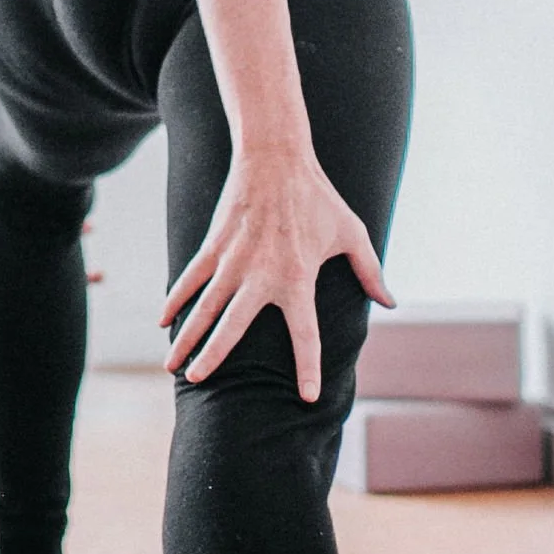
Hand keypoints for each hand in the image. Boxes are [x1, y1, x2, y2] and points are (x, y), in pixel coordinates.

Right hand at [161, 149, 389, 400]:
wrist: (276, 157)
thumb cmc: (319, 197)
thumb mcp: (352, 233)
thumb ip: (370, 272)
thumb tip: (390, 303)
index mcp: (298, 279)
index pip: (305, 335)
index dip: (307, 367)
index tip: (307, 396)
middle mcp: (260, 275)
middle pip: (233, 327)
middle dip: (214, 356)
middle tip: (198, 381)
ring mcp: (232, 261)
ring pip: (204, 307)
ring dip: (187, 337)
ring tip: (173, 365)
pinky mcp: (214, 245)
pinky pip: (190, 278)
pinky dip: (175, 299)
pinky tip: (163, 320)